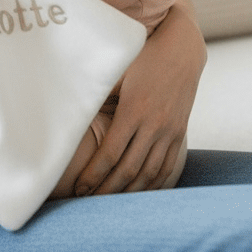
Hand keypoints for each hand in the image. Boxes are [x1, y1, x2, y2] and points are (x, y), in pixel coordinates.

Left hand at [75, 0, 205, 194]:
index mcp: (134, 110)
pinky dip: (154, 184)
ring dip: (130, 192)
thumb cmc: (143, 56)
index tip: (80, 188)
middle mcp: (154, 124)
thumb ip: (98, 93)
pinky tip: (141, 193)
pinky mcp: (180, 133)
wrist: (182, 48)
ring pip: (149, 173)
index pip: (111, 154)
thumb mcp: (119, 72)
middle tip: (89, 202)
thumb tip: (69, 109)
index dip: (94, 175)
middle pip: (129, 170)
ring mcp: (170, 131)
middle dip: (107, 190)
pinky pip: (168, 167)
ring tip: (111, 203)